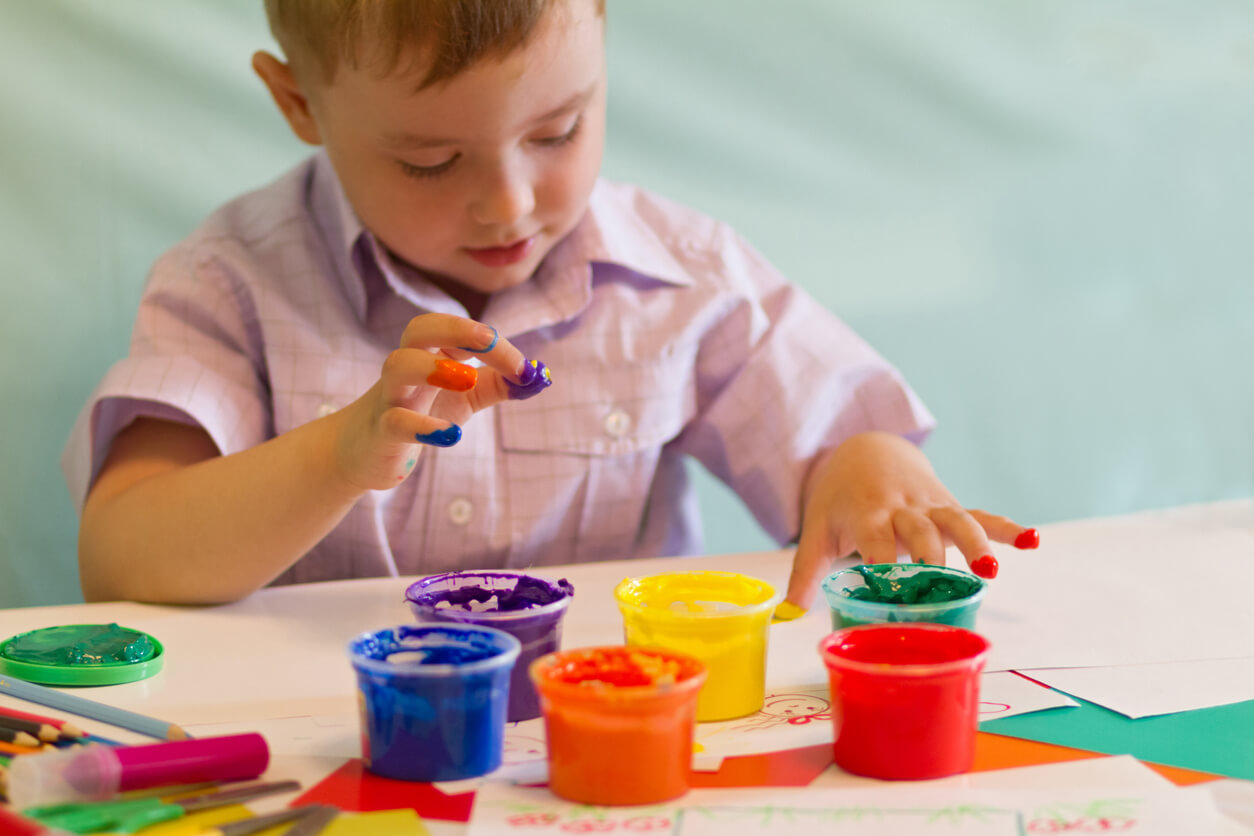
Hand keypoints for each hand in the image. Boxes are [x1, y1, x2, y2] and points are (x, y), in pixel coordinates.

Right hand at [323, 314, 549, 491]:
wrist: (365, 452)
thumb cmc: (420, 412)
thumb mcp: (465, 396)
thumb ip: (500, 383)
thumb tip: (539, 376)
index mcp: (430, 353)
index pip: (458, 331)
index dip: (492, 343)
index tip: (526, 369)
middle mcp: (407, 367)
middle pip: (419, 328)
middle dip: (456, 329)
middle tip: (490, 341)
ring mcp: (390, 397)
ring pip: (398, 366)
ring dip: (433, 367)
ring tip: (467, 379)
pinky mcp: (381, 432)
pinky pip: (395, 422)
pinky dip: (423, 427)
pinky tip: (451, 435)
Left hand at [784, 432, 1036, 609]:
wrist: (865, 451)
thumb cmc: (839, 501)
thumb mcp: (817, 531)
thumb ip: (805, 573)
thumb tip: (784, 617)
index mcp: (866, 514)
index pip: (875, 539)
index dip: (883, 562)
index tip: (889, 589)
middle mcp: (901, 507)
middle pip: (919, 531)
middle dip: (930, 557)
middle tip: (940, 586)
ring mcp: (930, 504)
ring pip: (955, 520)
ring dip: (974, 542)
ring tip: (989, 570)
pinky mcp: (950, 504)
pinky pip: (981, 514)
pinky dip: (1006, 526)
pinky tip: (1032, 541)